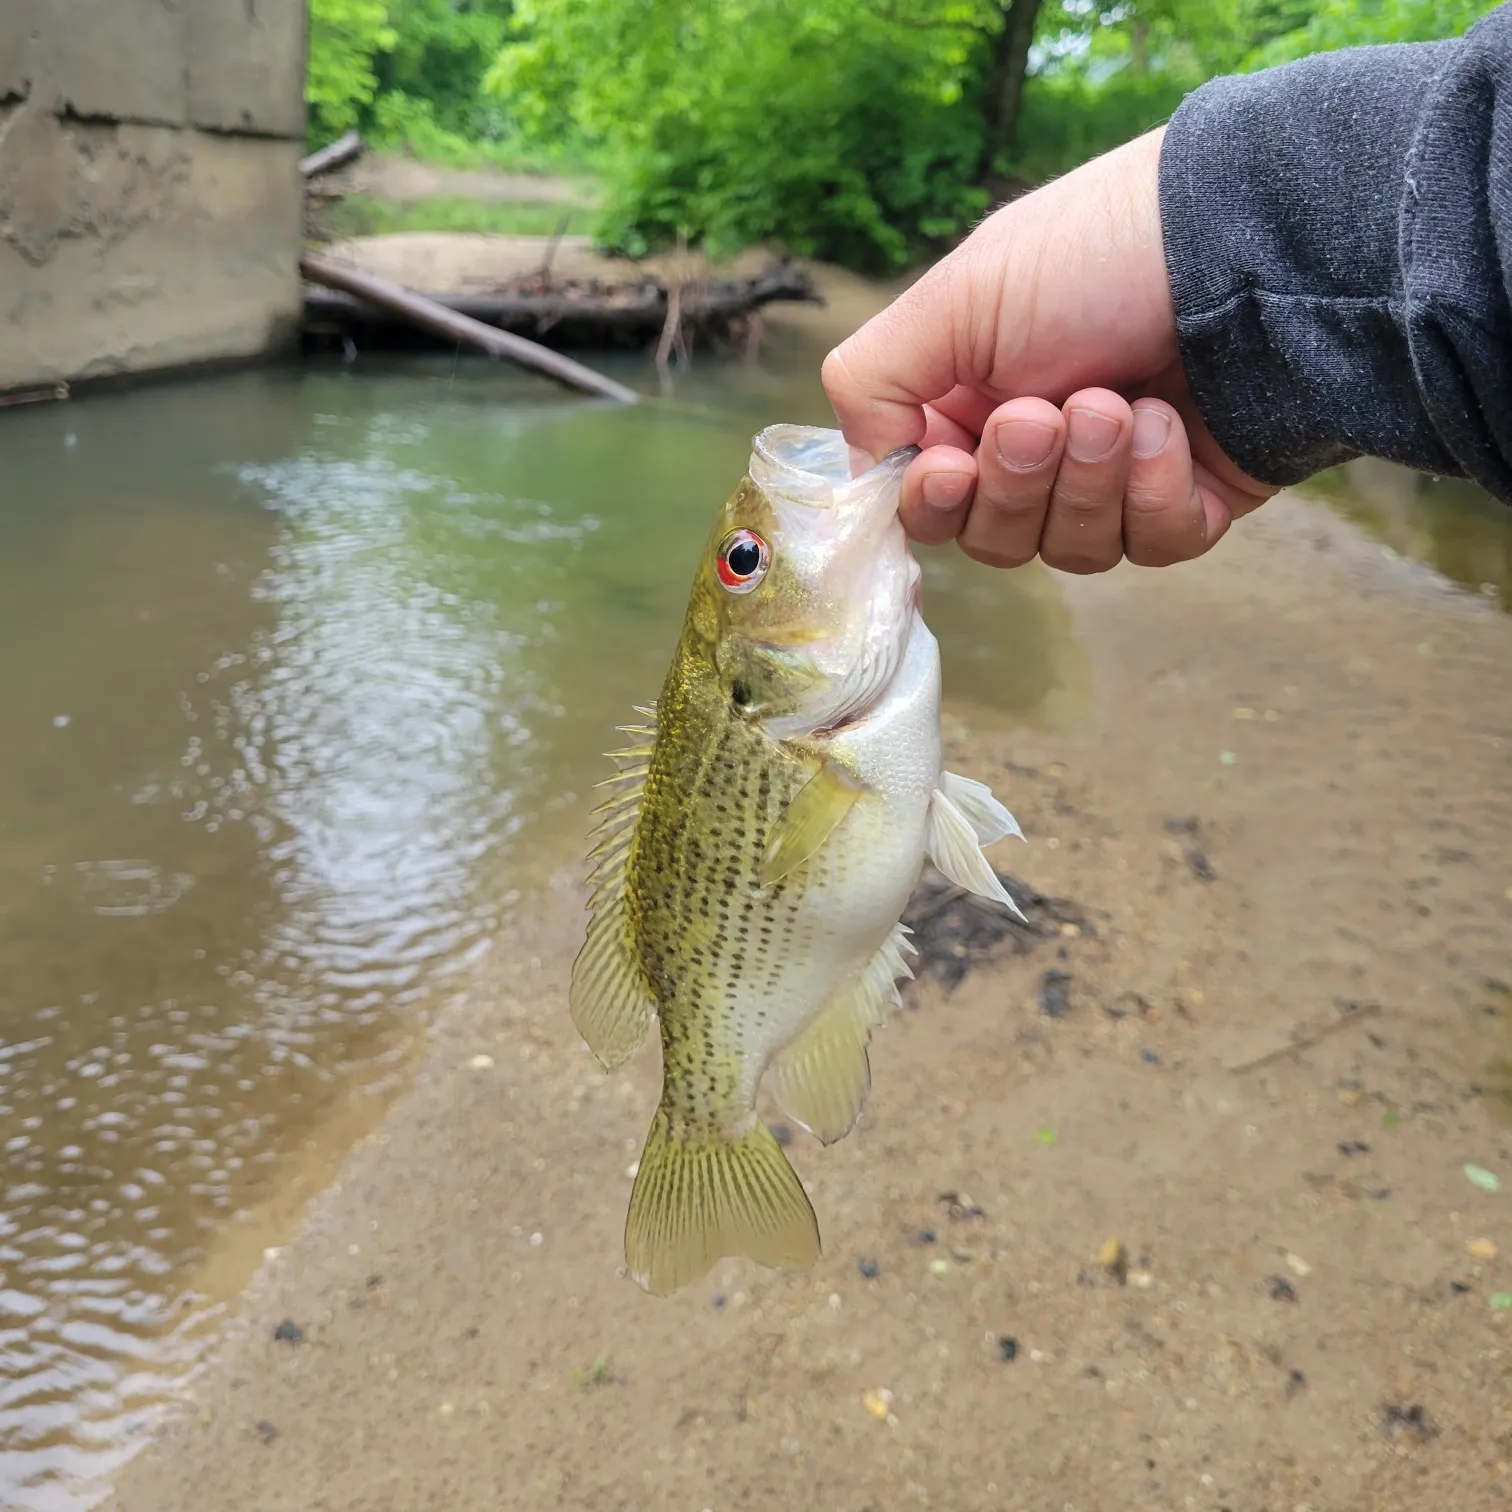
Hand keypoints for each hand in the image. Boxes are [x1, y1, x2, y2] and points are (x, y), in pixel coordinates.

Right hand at [822, 128, 1275, 572]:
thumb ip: (872, 381)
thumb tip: (867, 466)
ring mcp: (1116, 479)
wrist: (1245, 240)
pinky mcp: (1190, 499)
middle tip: (1045, 415)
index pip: (931, 502)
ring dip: (1086, 482)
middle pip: (995, 538)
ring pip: (1069, 551)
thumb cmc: (1093, 253)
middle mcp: (1040, 449)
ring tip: (1118, 404)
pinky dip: (1152, 493)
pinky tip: (1166, 425)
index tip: (951, 468)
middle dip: (1017, 484)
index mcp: (973, 401)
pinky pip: (1150, 545)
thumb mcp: (955, 297)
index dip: (935, 503)